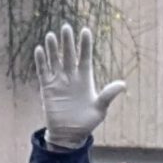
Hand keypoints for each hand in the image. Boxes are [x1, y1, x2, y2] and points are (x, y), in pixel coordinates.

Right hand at [35, 22, 127, 148]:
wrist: (69, 135)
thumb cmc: (86, 122)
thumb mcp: (100, 109)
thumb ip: (108, 95)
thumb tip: (123, 84)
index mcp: (85, 79)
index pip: (85, 57)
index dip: (85, 45)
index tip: (85, 31)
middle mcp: (71, 76)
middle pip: (69, 55)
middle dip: (67, 42)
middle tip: (66, 27)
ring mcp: (58, 81)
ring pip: (55, 60)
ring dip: (52, 48)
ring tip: (51, 35)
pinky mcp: (47, 88)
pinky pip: (43, 72)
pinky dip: (41, 61)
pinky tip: (40, 50)